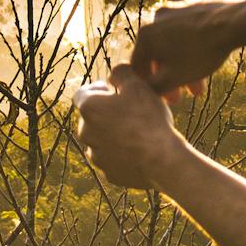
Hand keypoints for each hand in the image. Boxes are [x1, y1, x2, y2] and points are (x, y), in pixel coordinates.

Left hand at [72, 67, 179, 189]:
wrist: (162, 159)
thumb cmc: (149, 119)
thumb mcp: (138, 85)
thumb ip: (122, 72)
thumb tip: (115, 72)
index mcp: (89, 108)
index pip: (83, 93)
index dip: (99, 90)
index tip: (117, 92)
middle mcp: (86, 132)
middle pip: (92, 118)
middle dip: (108, 113)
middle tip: (132, 111)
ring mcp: (97, 156)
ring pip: (102, 140)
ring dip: (115, 134)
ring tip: (139, 132)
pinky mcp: (110, 174)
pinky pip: (114, 159)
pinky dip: (123, 154)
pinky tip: (141, 150)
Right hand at [131, 0, 238, 99]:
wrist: (234, 21)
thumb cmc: (202, 52)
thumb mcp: (174, 78)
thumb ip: (154, 87)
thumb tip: (144, 90)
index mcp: (146, 34)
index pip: (139, 66)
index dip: (149, 86)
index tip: (164, 98)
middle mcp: (157, 17)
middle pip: (158, 53)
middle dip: (170, 76)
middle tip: (182, 94)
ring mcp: (177, 8)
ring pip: (175, 42)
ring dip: (183, 63)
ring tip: (199, 82)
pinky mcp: (195, 4)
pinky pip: (189, 30)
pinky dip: (193, 46)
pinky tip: (207, 57)